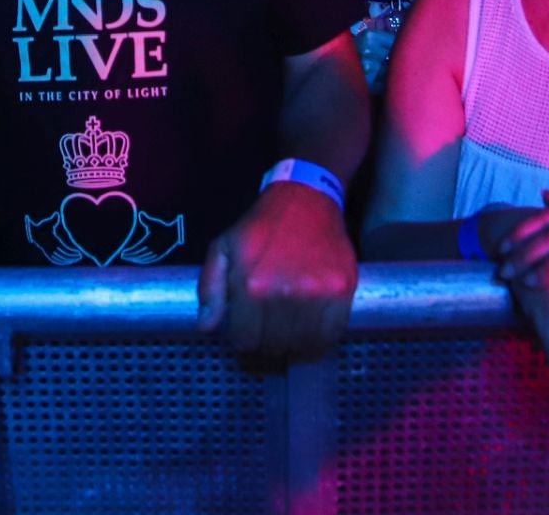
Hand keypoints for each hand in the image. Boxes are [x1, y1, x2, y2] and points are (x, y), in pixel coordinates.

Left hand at [197, 182, 355, 358]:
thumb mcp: (223, 247)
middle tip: (267, 345)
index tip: (246, 343)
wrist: (306, 197)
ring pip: (304, 346)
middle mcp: (284, 293)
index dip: (243, 347)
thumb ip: (210, 287)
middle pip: (275, 347)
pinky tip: (311, 336)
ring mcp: (317, 293)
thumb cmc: (262, 225)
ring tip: (288, 342)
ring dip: (294, 350)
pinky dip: (321, 343)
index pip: (245, 341)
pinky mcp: (342, 290)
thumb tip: (207, 326)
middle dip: (267, 351)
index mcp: (251, 284)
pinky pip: (332, 334)